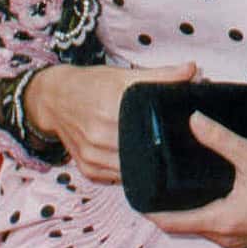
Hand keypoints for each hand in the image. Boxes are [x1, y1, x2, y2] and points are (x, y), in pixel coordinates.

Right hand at [22, 62, 196, 182]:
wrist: (53, 99)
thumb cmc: (91, 84)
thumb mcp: (124, 75)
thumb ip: (161, 75)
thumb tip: (193, 70)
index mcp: (112, 106)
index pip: (151, 125)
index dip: (169, 131)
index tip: (184, 130)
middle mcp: (100, 134)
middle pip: (143, 149)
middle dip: (160, 148)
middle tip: (177, 144)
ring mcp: (93, 155)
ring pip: (131, 167)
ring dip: (146, 163)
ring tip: (161, 154)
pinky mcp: (88, 169)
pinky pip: (117, 177)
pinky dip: (130, 170)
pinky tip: (140, 162)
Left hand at [147, 112, 246, 247]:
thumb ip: (221, 140)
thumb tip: (194, 121)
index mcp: (221, 221)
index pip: (172, 222)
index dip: (151, 211)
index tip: (137, 196)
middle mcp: (225, 237)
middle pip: (183, 227)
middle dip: (168, 210)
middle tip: (155, 186)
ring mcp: (237, 240)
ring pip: (201, 229)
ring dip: (188, 213)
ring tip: (178, 190)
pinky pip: (217, 230)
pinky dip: (207, 215)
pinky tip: (211, 197)